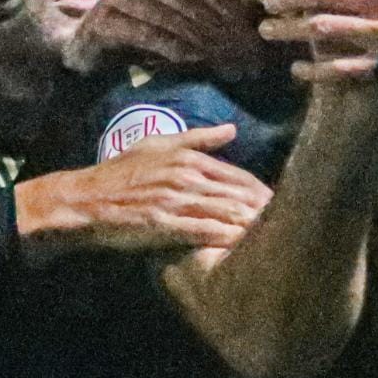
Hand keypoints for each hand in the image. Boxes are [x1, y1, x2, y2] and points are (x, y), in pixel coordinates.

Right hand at [14, 125, 272, 260]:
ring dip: (251, 226)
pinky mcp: (163, 223)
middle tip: (292, 224)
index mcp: (186, 158)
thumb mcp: (157, 146)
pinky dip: (225, 239)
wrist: (85, 200)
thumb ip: (197, 138)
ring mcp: (174, 200)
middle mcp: (184, 176)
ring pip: (224, 213)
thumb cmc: (120, 173)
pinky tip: (244, 247)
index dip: (261, 191)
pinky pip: (202, 231)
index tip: (283, 204)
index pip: (236, 175)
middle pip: (236, 195)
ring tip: (278, 238)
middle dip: (264, 210)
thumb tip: (232, 129)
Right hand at [63, 0, 268, 78]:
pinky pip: (142, 31)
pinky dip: (167, 44)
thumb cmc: (151, 29)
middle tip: (238, 45)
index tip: (248, 24)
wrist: (98, 49)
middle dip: (214, 20)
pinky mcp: (104, 19)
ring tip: (218, 53)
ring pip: (164, 10)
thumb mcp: (186, 12)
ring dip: (194, 33)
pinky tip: (189, 58)